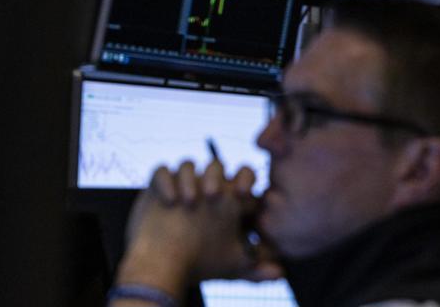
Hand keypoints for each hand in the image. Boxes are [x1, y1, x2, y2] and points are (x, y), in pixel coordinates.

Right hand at [117, 160, 282, 295]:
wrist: (164, 267)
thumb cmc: (202, 264)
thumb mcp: (231, 266)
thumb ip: (256, 269)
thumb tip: (280, 273)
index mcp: (226, 200)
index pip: (243, 175)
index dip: (245, 178)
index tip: (243, 194)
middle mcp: (203, 188)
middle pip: (215, 166)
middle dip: (215, 176)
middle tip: (213, 196)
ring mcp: (180, 186)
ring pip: (188, 166)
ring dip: (189, 178)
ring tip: (189, 201)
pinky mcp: (158, 188)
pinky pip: (162, 171)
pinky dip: (166, 181)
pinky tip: (169, 200)